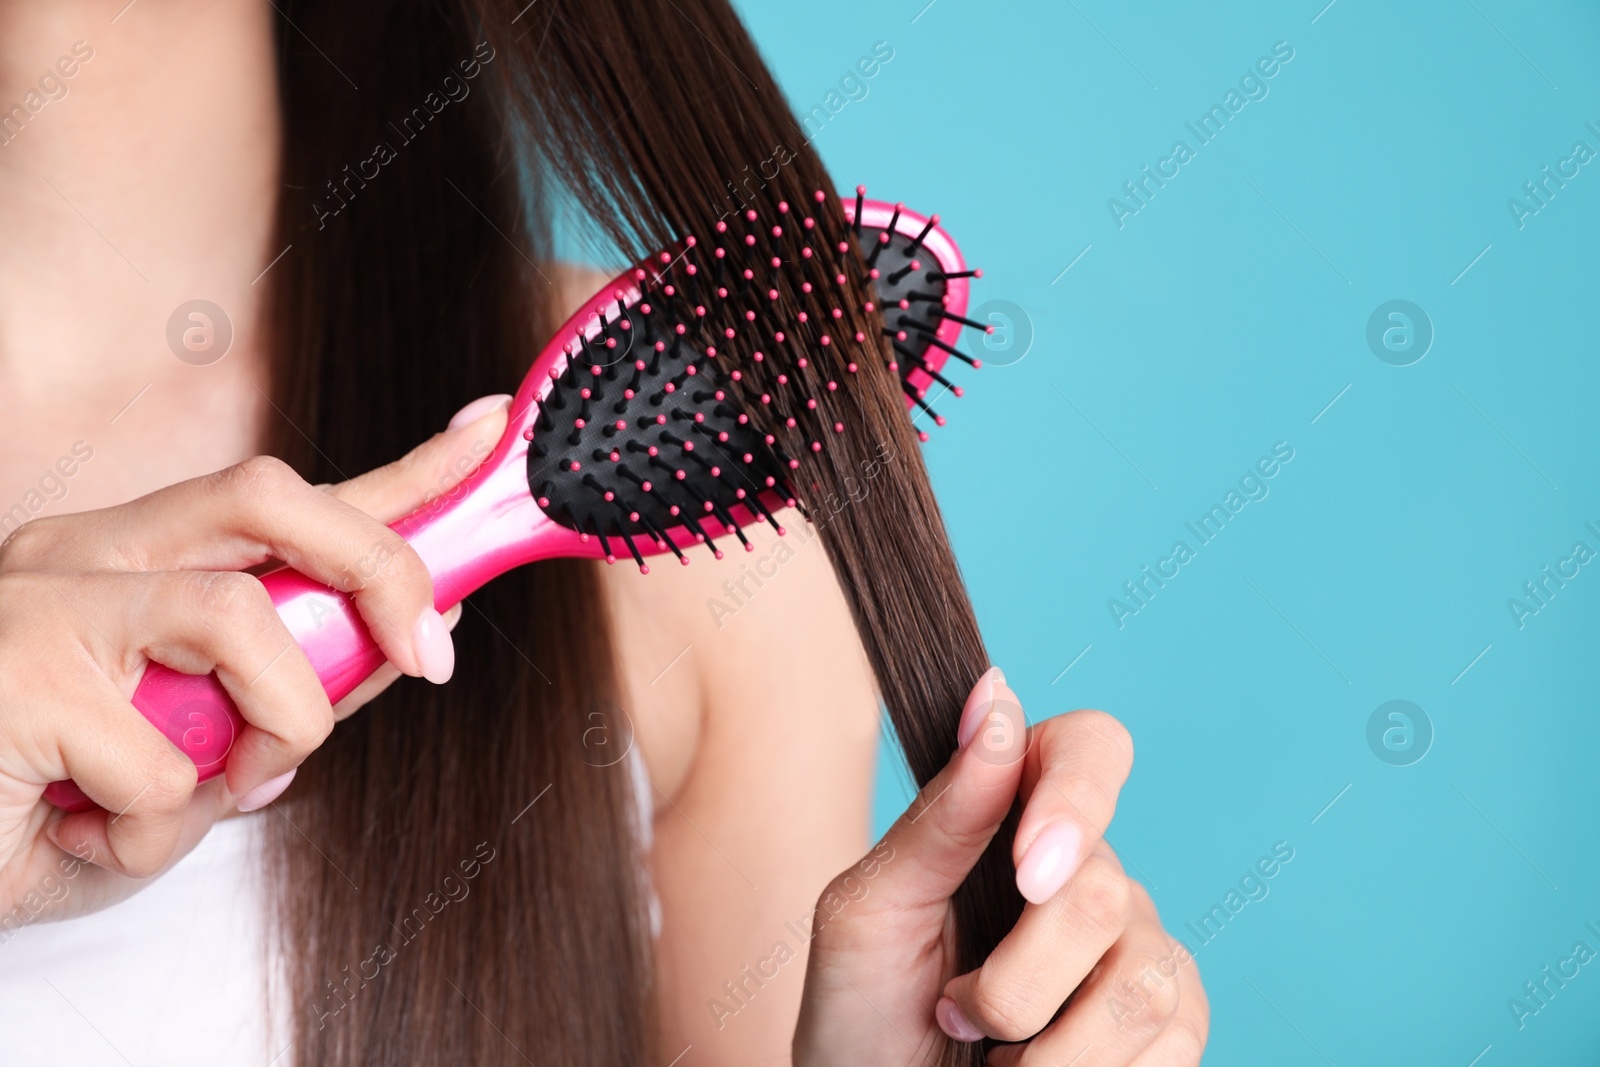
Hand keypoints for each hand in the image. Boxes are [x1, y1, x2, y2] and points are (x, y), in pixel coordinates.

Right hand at [0, 394, 507, 928]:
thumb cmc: (26, 804)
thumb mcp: (182, 753)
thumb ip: (270, 701)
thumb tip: (377, 665)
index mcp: (125, 562)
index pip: (282, 499)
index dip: (394, 472)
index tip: (481, 430)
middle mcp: (82, 555)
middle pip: (274, 498)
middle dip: (380, 567)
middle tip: (428, 652)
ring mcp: (41, 602)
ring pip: (240, 614)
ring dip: (280, 720)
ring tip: (231, 778)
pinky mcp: (19, 672)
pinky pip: (167, 758)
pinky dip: (166, 824)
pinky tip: (96, 831)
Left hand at [793, 669, 1207, 1065]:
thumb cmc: (860, 1010)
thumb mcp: (870, 912)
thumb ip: (940, 816)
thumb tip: (996, 699)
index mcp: (1016, 816)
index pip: (1091, 746)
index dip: (1077, 796)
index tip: (1029, 872)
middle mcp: (1092, 871)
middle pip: (1103, 895)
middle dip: (1014, 984)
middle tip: (955, 1011)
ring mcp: (1140, 949)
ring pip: (1142, 987)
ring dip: (1045, 1052)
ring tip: (994, 1058)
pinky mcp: (1171, 1028)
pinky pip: (1172, 1045)